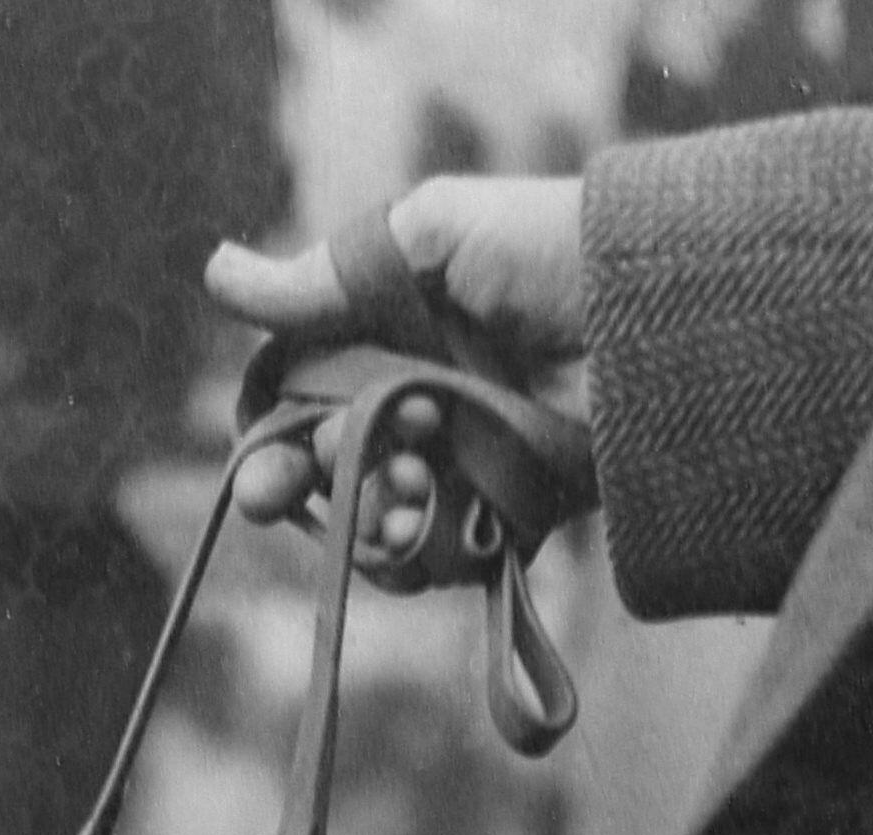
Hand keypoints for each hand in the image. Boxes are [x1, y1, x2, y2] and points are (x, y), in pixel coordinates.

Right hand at [206, 179, 593, 548]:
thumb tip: (218, 275)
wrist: (654, 312)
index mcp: (392, 342)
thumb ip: (326, 273)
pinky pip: (439, 560)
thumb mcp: (432, 237)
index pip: (303, 404)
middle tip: (272, 495)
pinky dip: (418, 552)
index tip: (256, 456)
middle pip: (324, 475)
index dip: (269, 437)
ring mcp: (462, 466)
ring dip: (363, 516)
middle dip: (289, 488)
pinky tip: (423, 519)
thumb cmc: (549, 250)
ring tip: (399, 489)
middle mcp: (419, 407)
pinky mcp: (508, 514)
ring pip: (373, 524)